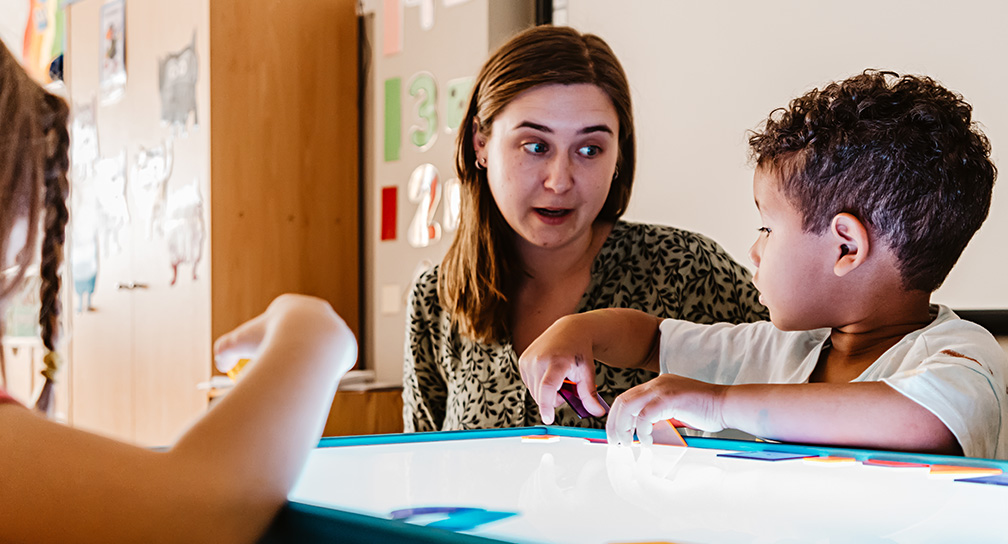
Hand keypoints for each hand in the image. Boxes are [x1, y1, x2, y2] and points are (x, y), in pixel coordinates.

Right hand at [213, 294, 353, 374]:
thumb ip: (223, 352)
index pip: (276, 325)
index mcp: (290, 305)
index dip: (266, 344)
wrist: (310, 341)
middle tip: (279, 373)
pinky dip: (321, 371)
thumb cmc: (271, 340)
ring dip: (306, 364)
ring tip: (296, 376)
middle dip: (289, 354)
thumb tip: (223, 364)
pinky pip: (331, 361)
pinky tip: (314, 374)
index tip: (261, 360)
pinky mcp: (346, 342)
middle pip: (299, 337)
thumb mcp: (237, 344)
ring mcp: (332, 324)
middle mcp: (314, 311)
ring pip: (316, 350)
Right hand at [518, 315, 606, 423]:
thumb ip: (590, 395)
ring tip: (558, 376)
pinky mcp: (522, 361)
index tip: (548, 419)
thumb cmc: (579, 351)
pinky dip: (540, 385)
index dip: (547, 405)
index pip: (548, 387)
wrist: (569, 330)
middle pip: (542, 395)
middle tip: (567, 385)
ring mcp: (528, 359)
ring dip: (546, 392)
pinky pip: (529, 384)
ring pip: (534, 392)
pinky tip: (549, 372)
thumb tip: (597, 413)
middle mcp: (538, 359)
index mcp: (557, 360)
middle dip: (554, 398)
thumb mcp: (588, 373)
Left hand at [606, 374, 727, 445]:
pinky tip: (648, 441)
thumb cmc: (705, 411)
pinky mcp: (669, 397)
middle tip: (616, 441)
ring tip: (627, 442)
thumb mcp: (674, 415)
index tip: (616, 433)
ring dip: (624, 426)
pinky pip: (646, 415)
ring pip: (629, 406)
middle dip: (615, 423)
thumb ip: (658, 420)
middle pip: (622, 401)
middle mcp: (656, 383)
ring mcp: (662, 388)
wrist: (726, 405)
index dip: (617, 417)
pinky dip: (643, 430)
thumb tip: (641, 433)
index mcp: (657, 385)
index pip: (628, 399)